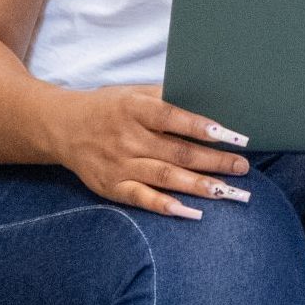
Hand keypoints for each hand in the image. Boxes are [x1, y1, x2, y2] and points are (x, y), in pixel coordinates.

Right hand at [42, 85, 252, 219]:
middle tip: (242, 167)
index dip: (203, 127)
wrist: (62, 127)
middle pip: (177, 152)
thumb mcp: (134, 92)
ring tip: (227, 191)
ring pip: (165, 177)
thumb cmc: (109, 107)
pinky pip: (142, 199)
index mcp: (135, 109)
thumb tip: (209, 100)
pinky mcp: (112, 187)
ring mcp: (119, 165)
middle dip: (214, 161)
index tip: (232, 135)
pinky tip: (191, 211)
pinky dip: (166, 206)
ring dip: (198, 185)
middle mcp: (128, 138)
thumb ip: (166, 97)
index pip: (174, 118)